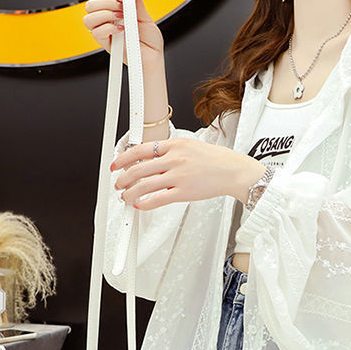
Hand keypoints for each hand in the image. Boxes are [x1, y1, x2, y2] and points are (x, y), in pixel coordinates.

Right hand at [83, 0, 163, 67]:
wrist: (153, 58)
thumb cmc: (150, 41)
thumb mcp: (146, 17)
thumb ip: (138, 2)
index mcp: (116, 11)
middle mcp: (108, 20)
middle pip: (91, 5)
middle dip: (107, 3)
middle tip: (122, 9)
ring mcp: (106, 32)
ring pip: (88, 18)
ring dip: (105, 15)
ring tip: (121, 18)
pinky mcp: (106, 44)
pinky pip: (96, 33)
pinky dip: (108, 28)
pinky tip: (121, 29)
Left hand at [111, 138, 265, 210]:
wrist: (233, 171)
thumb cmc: (216, 160)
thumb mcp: (190, 146)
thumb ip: (171, 151)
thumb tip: (150, 158)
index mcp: (175, 145)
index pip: (141, 149)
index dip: (124, 157)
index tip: (117, 164)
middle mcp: (175, 159)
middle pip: (138, 168)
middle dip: (123, 178)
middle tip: (118, 183)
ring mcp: (179, 176)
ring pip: (144, 185)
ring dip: (130, 192)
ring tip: (125, 196)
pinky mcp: (184, 192)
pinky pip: (158, 199)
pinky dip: (145, 203)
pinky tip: (139, 205)